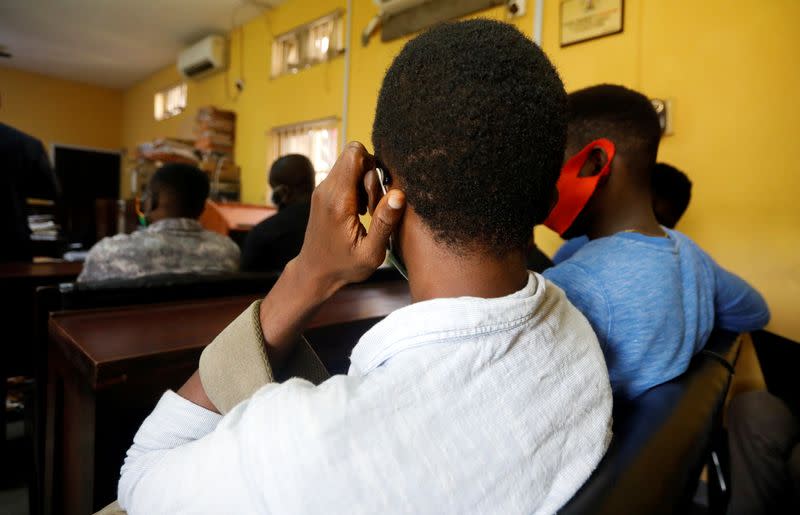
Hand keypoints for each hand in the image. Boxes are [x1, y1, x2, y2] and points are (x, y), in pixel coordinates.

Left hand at [257, 142, 405, 367]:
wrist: (314, 272)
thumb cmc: (344, 266)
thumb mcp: (371, 253)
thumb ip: (385, 222)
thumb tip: (399, 194)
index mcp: (337, 200)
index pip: (355, 154)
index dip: (373, 169)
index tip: (376, 198)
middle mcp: (326, 189)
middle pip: (355, 155)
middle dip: (371, 175)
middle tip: (372, 207)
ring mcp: (322, 189)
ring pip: (351, 164)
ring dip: (365, 183)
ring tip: (366, 212)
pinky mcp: (324, 193)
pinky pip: (346, 175)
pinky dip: (357, 188)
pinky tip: (360, 212)